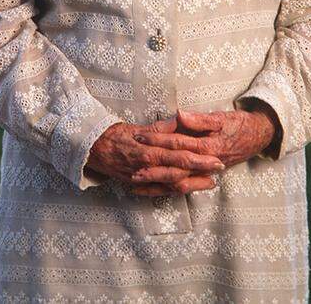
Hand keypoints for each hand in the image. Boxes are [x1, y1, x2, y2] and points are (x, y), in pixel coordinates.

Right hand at [86, 118, 224, 196]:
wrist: (90, 150)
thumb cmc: (113, 135)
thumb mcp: (136, 127)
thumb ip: (160, 127)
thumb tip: (180, 119)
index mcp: (147, 146)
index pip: (177, 148)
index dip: (197, 151)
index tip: (213, 152)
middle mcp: (147, 163)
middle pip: (179, 167)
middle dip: (201, 168)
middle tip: (219, 167)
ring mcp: (143, 177)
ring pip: (172, 182)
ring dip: (193, 182)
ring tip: (210, 181)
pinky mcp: (138, 185)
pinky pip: (159, 191)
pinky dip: (175, 191)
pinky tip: (188, 189)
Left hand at [131, 107, 278, 175]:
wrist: (257, 137)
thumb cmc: (238, 124)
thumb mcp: (221, 118)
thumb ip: (199, 119)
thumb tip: (180, 114)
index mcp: (208, 147)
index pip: (178, 144)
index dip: (157, 140)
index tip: (139, 137)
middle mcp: (206, 164)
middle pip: (176, 170)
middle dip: (153, 170)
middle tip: (132, 170)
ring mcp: (206, 173)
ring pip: (179, 183)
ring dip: (157, 184)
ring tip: (136, 184)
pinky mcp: (205, 176)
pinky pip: (185, 186)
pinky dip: (167, 189)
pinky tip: (152, 190)